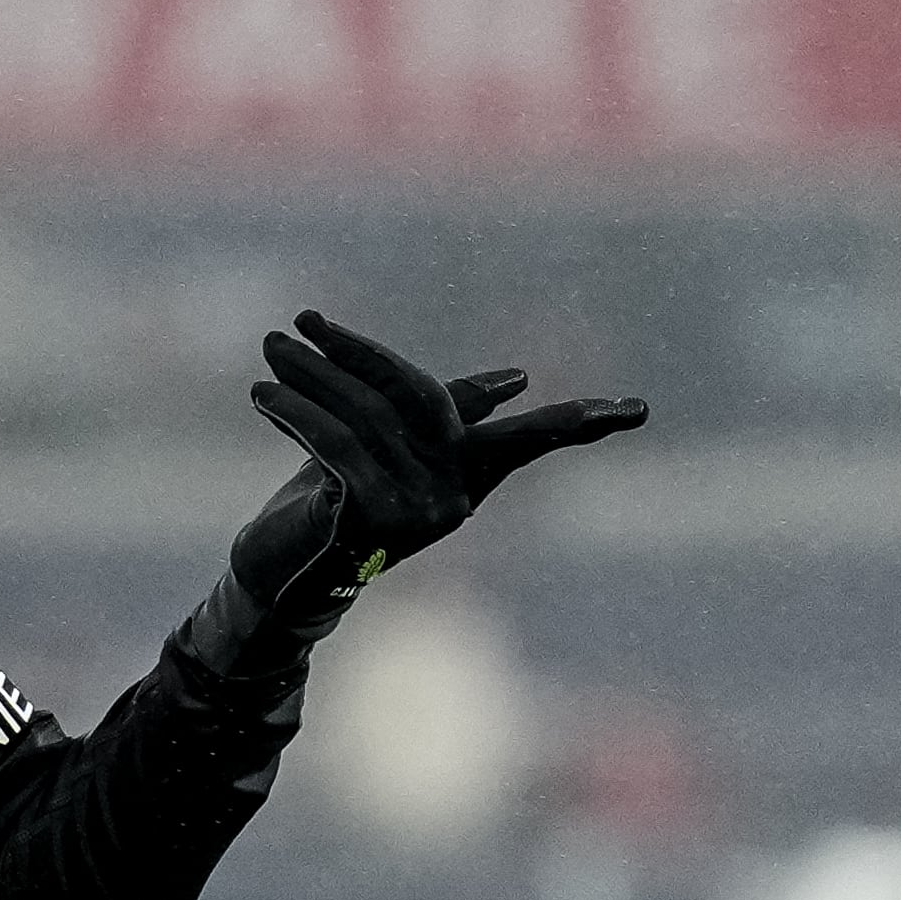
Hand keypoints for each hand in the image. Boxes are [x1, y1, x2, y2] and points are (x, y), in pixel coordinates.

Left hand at [230, 312, 645, 624]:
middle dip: (361, 354)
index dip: (577, 424)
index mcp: (469, 479)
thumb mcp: (391, 449)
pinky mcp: (372, 523)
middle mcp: (454, 500)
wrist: (285, 581)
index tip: (637, 411)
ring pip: (367, 419)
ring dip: (310, 378)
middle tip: (304, 318)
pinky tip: (263, 394)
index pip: (530, 442)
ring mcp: (417, 516)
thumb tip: (516, 380)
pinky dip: (298, 414)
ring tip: (270, 347)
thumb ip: (444, 412)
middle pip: (424, 400)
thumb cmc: (338, 503)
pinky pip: (337, 447)